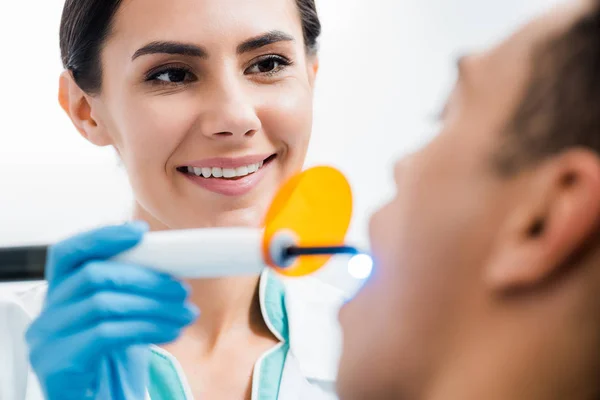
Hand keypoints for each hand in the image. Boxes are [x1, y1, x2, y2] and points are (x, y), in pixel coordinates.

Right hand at [25, 222, 198, 399]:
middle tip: (181, 289)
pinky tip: (171, 332)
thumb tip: (169, 264)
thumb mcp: (120, 319)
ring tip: (185, 313)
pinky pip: (106, 334)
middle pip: (94, 275)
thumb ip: (129, 291)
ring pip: (104, 304)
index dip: (103, 236)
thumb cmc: (109, 363)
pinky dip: (146, 328)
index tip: (141, 233)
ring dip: (154, 306)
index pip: (69, 252)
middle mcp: (47, 314)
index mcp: (60, 295)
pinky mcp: (58, 364)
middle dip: (146, 279)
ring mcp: (47, 339)